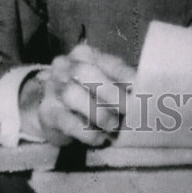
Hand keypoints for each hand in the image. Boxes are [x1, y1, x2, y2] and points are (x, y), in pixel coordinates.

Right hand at [20, 44, 135, 147]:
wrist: (51, 108)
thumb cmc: (85, 92)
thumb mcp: (102, 82)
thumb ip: (120, 83)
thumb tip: (144, 92)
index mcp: (84, 54)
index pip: (108, 62)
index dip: (126, 76)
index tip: (142, 89)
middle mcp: (64, 66)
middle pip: (86, 73)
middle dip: (111, 93)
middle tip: (129, 110)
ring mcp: (52, 88)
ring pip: (73, 95)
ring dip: (98, 113)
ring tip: (113, 127)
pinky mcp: (47, 112)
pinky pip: (67, 121)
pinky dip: (87, 132)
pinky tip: (100, 138)